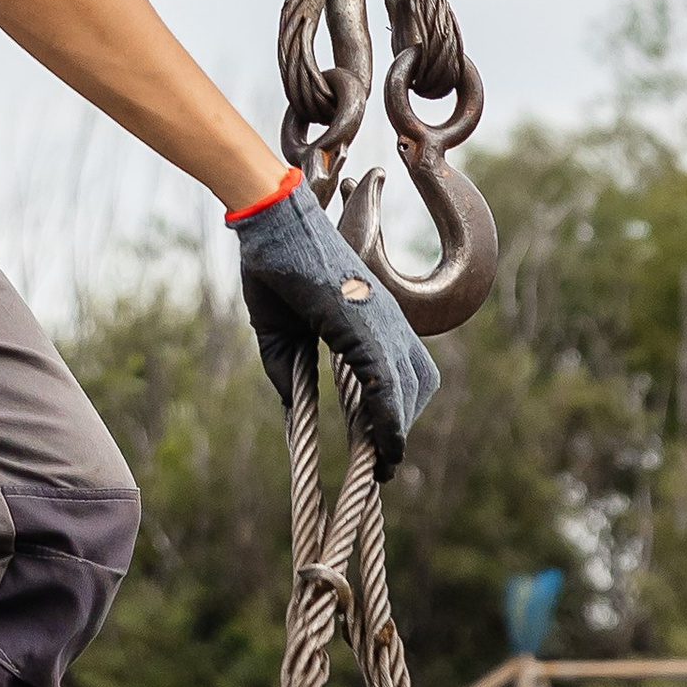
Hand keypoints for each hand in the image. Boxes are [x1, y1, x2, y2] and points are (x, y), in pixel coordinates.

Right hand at [228, 173, 439, 473]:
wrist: (270, 222)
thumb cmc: (273, 269)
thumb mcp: (281, 336)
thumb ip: (291, 375)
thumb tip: (295, 414)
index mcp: (369, 318)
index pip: (400, 372)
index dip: (395, 412)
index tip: (381, 447)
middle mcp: (385, 319)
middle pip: (417, 383)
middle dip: (401, 426)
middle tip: (382, 461)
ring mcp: (379, 319)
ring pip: (408, 388)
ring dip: (398, 430)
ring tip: (383, 463)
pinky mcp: (364, 323)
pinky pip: (387, 380)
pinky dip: (389, 417)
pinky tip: (381, 444)